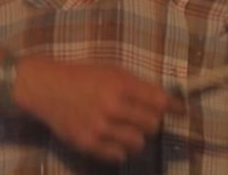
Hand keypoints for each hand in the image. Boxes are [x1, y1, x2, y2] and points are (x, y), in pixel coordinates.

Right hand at [14, 57, 182, 162]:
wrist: (47, 88)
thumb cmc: (82, 76)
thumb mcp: (112, 71)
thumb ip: (137, 86)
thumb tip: (166, 101)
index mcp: (120, 84)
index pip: (159, 101)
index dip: (173, 106)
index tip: (180, 110)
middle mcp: (112, 107)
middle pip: (152, 124)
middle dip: (152, 121)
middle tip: (146, 118)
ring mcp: (99, 128)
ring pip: (138, 143)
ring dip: (138, 137)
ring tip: (128, 129)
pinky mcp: (87, 144)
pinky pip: (118, 156)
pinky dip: (121, 149)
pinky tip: (115, 139)